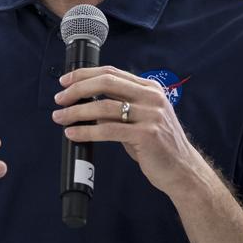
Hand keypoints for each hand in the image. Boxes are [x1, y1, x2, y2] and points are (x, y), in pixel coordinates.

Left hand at [52, 66, 201, 195]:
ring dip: (77, 112)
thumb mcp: (142, 117)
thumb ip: (121, 106)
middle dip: (77, 89)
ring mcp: (150, 115)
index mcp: (150, 88)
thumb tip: (86, 102)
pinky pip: (108, 130)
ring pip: (103, 107)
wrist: (183, 170)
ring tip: (61, 117)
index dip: (84, 74)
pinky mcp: (146, 135)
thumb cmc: (158, 145)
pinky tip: (73, 134)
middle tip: (59, 99)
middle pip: (105, 83)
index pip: (111, 72)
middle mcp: (151, 97)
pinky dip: (86, 131)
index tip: (65, 81)